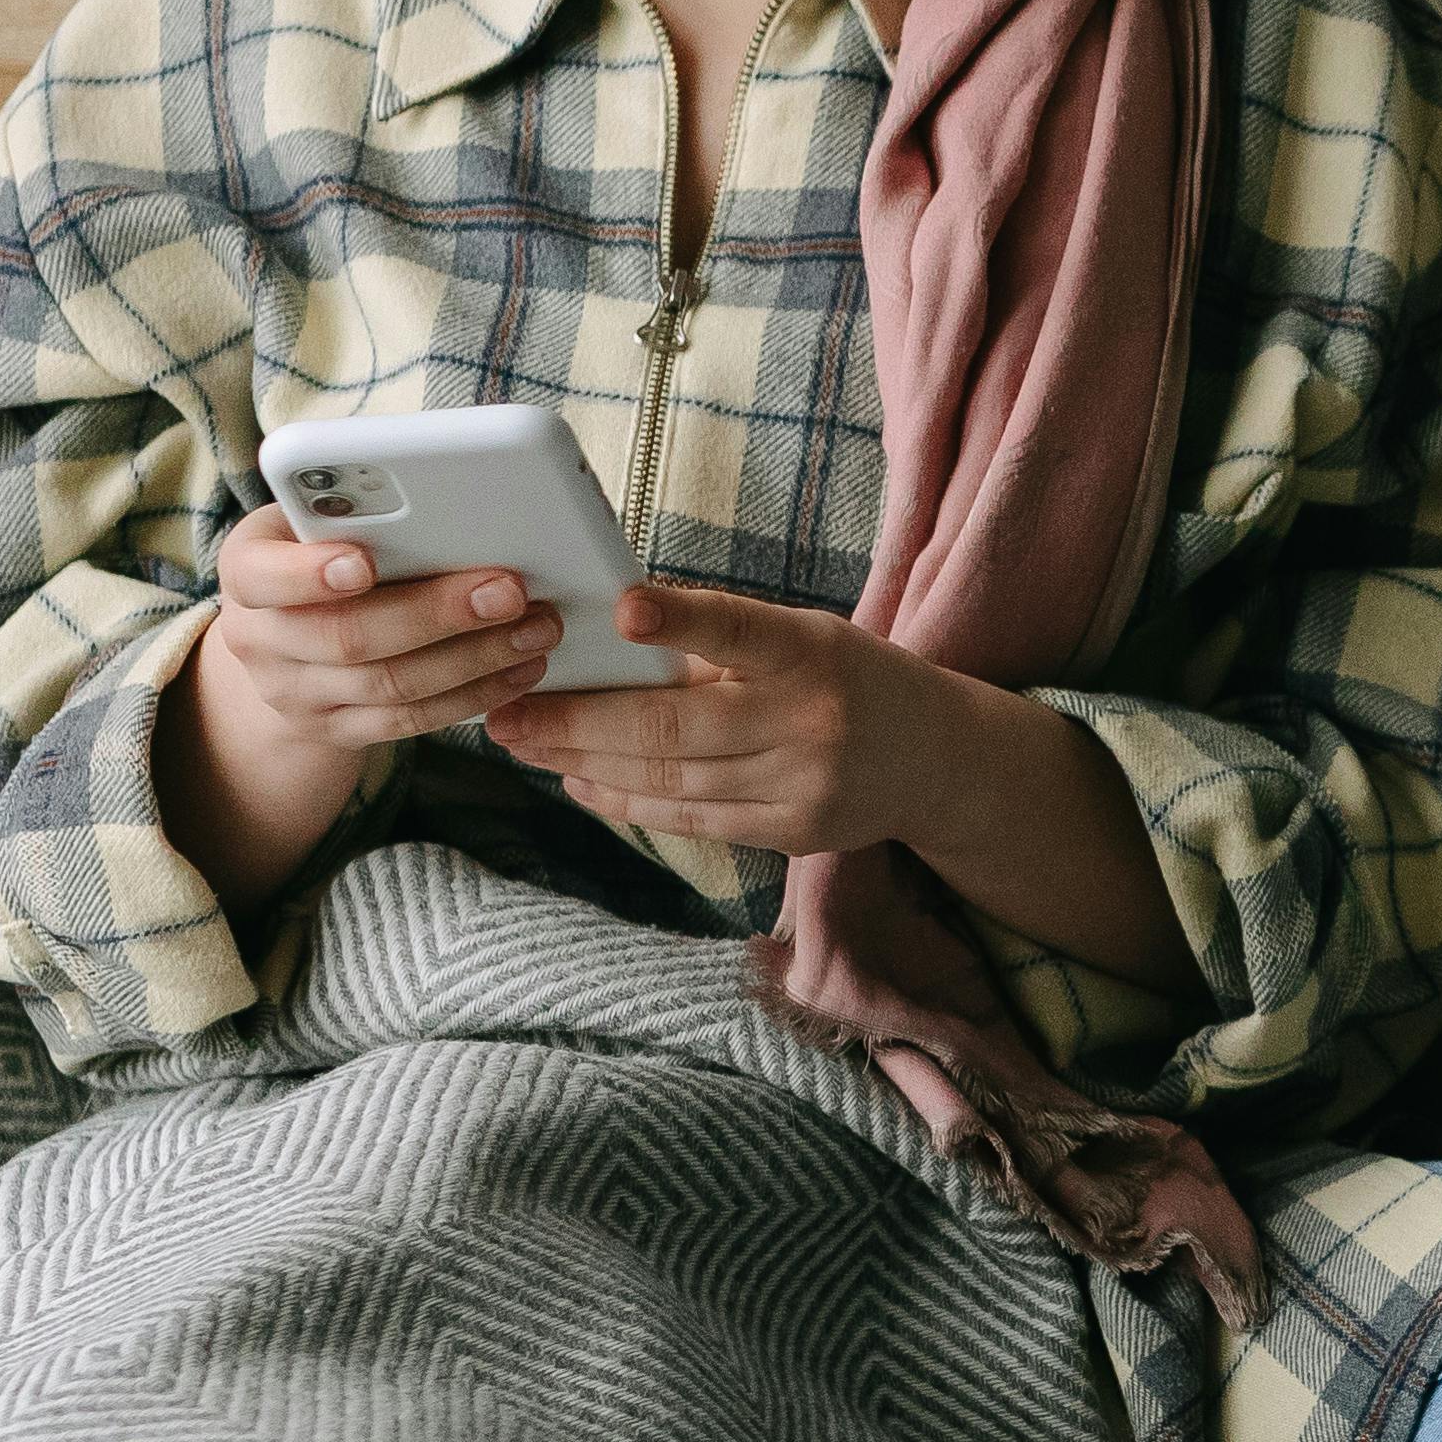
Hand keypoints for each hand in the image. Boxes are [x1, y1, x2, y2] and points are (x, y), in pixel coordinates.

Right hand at [196, 500, 558, 761]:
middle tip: (509, 590)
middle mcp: (259, 640)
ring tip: (535, 628)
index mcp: (246, 569)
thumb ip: (354, 510)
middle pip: (347, 637)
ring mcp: (295, 695)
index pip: (260, 574)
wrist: (284, 643)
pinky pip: (409, 722)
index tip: (364, 562)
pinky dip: (473, 695)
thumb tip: (446, 492)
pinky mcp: (338, 732)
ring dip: (475, 658)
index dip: (309, 573)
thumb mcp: (311, 521)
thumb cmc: (316, 553)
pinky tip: (519, 669)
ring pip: (389, 686)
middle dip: (436, 614)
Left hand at [484, 581, 966, 861]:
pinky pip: (689, 818)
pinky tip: (579, 779)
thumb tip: (605, 642)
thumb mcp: (804, 638)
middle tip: (507, 711)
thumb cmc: (846, 678)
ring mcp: (802, 786)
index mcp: (815, 652)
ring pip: (670, 778)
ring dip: (583, 761)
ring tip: (524, 743)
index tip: (620, 608)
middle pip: (676, 728)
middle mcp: (812, 722)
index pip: (740, 631)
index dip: (682, 622)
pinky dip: (625, 799)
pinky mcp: (791, 833)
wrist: (935, 759)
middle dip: (578, 721)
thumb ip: (721, 643)